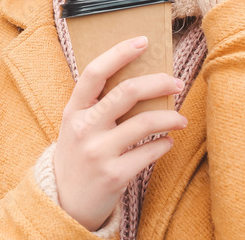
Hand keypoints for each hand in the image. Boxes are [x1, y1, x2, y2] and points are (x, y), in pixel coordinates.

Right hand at [54, 36, 185, 230]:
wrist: (64, 202)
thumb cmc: (76, 156)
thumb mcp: (77, 126)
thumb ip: (98, 105)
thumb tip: (140, 80)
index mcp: (74, 110)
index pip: (95, 72)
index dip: (120, 53)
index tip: (143, 41)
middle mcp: (85, 128)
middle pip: (127, 92)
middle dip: (159, 82)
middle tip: (177, 81)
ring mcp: (99, 152)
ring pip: (145, 122)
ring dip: (170, 117)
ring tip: (180, 119)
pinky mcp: (114, 175)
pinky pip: (149, 153)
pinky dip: (164, 145)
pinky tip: (167, 142)